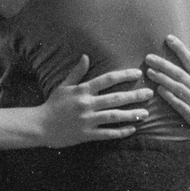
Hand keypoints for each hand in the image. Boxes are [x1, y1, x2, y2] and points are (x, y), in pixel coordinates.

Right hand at [36, 56, 152, 146]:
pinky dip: (120, 132)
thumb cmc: (53, 105)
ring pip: (114, 116)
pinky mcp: (87, 134)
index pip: (107, 79)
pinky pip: (107, 133)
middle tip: (149, 93)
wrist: (40, 125)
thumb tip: (86, 56)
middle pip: (115, 98)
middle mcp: (87, 104)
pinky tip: (132, 129)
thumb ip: (77, 72)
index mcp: (82, 90)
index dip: (124, 75)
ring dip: (131, 114)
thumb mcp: (64, 86)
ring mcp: (87, 120)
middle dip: (134, 95)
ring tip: (145, 113)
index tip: (138, 73)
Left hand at [144, 36, 189, 147]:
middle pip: (180, 73)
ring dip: (163, 79)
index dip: (179, 49)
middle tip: (148, 57)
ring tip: (149, 72)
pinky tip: (159, 90)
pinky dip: (169, 96)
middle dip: (164, 64)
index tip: (168, 38)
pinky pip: (179, 104)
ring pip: (178, 87)